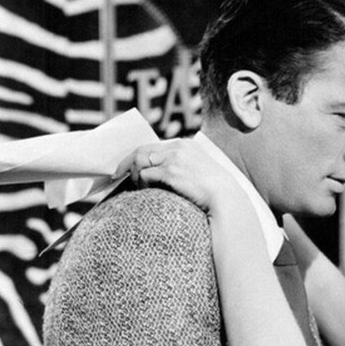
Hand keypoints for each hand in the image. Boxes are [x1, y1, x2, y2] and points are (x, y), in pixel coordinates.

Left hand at [127, 139, 246, 214]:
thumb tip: (168, 178)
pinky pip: (147, 174)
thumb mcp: (203, 174)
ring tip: (135, 187)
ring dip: (134, 174)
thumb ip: (186, 169)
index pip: (154, 146)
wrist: (227, 200)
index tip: (130, 167)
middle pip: (142, 149)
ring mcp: (174, 158)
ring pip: (141, 160)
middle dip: (127, 162)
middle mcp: (178, 147)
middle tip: (117, 174)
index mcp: (186, 145)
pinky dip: (141, 183)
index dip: (139, 156)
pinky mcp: (171, 172)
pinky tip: (142, 191)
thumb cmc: (218, 194)